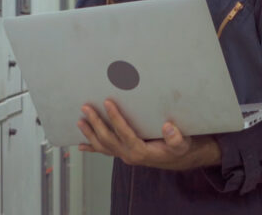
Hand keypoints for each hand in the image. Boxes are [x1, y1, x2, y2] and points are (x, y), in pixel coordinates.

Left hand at [77, 99, 220, 170]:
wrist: (178, 158)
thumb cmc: (178, 148)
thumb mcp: (182, 143)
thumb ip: (176, 138)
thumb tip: (168, 127)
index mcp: (141, 151)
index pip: (124, 133)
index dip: (115, 118)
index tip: (108, 103)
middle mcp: (129, 155)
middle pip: (108, 139)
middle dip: (95, 123)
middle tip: (86, 108)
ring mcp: (124, 155)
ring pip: (103, 146)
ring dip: (90, 134)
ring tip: (79, 121)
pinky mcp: (123, 152)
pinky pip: (105, 151)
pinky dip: (92, 148)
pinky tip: (81, 146)